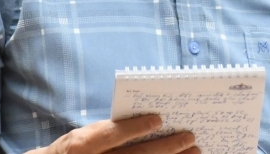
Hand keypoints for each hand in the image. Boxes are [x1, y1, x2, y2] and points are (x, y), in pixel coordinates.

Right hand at [25, 114, 198, 153]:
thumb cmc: (76, 151)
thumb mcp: (83, 136)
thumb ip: (109, 132)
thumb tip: (150, 122)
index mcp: (82, 146)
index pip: (111, 136)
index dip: (134, 127)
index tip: (159, 119)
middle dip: (166, 147)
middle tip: (190, 137)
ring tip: (194, 152)